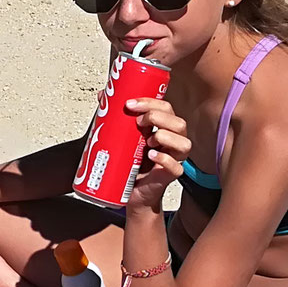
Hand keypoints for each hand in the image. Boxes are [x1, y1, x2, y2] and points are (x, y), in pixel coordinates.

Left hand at [124, 96, 191, 210]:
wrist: (129, 192)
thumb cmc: (129, 163)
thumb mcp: (122, 136)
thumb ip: (116, 116)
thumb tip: (103, 94)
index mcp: (163, 128)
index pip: (166, 108)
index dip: (151, 102)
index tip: (130, 103)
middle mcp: (172, 142)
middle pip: (178, 123)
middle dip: (157, 117)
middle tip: (138, 120)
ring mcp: (174, 159)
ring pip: (184, 143)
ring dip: (166, 136)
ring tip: (148, 141)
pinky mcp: (169, 176)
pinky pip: (176, 167)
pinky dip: (165, 159)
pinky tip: (152, 155)